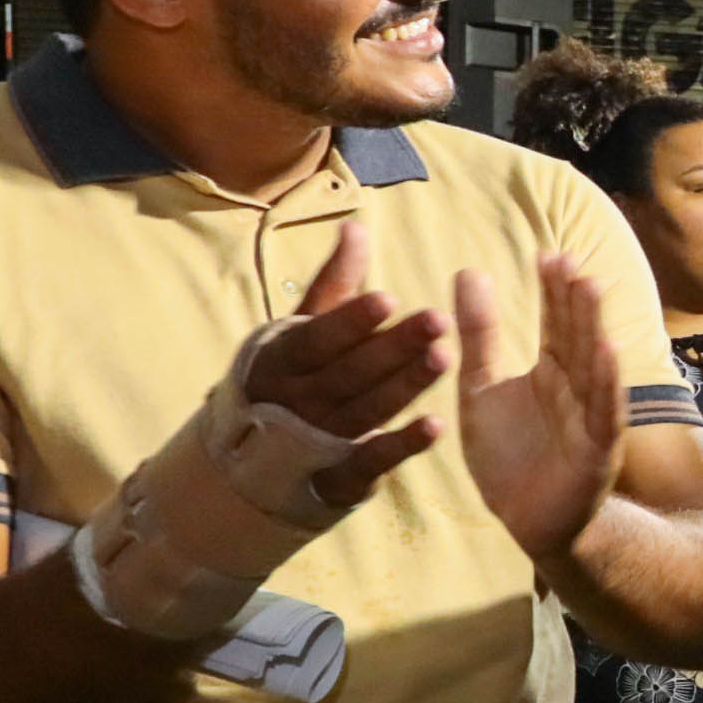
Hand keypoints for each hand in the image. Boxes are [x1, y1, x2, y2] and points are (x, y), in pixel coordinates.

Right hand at [251, 216, 456, 504]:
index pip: (318, 338)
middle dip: (394, 346)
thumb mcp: (302, 328)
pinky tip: (437, 425)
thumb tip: (357, 227)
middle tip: (439, 319)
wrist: (256, 460)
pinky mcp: (341, 475)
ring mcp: (319, 439)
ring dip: (407, 385)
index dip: (351, 320)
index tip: (389, 297)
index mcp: (283, 358)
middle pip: (350, 371)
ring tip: (446, 357)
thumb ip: (334, 283)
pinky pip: (374, 459)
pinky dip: (403, 445)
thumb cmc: (293, 375)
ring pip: (367, 409)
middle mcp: (299, 399)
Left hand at [456, 251, 628, 563]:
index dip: (553, 292)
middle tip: (570, 261)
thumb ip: (478, 335)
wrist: (526, 519)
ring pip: (593, 366)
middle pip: (577, 337)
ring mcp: (590, 418)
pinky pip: (604, 412)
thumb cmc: (509, 455)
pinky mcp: (596, 450)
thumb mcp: (481, 388)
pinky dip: (607, 383)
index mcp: (552, 372)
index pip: (557, 324)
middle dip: (575, 300)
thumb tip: (470, 271)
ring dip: (594, 327)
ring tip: (590, 288)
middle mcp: (576, 389)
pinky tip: (608, 351)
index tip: (548, 256)